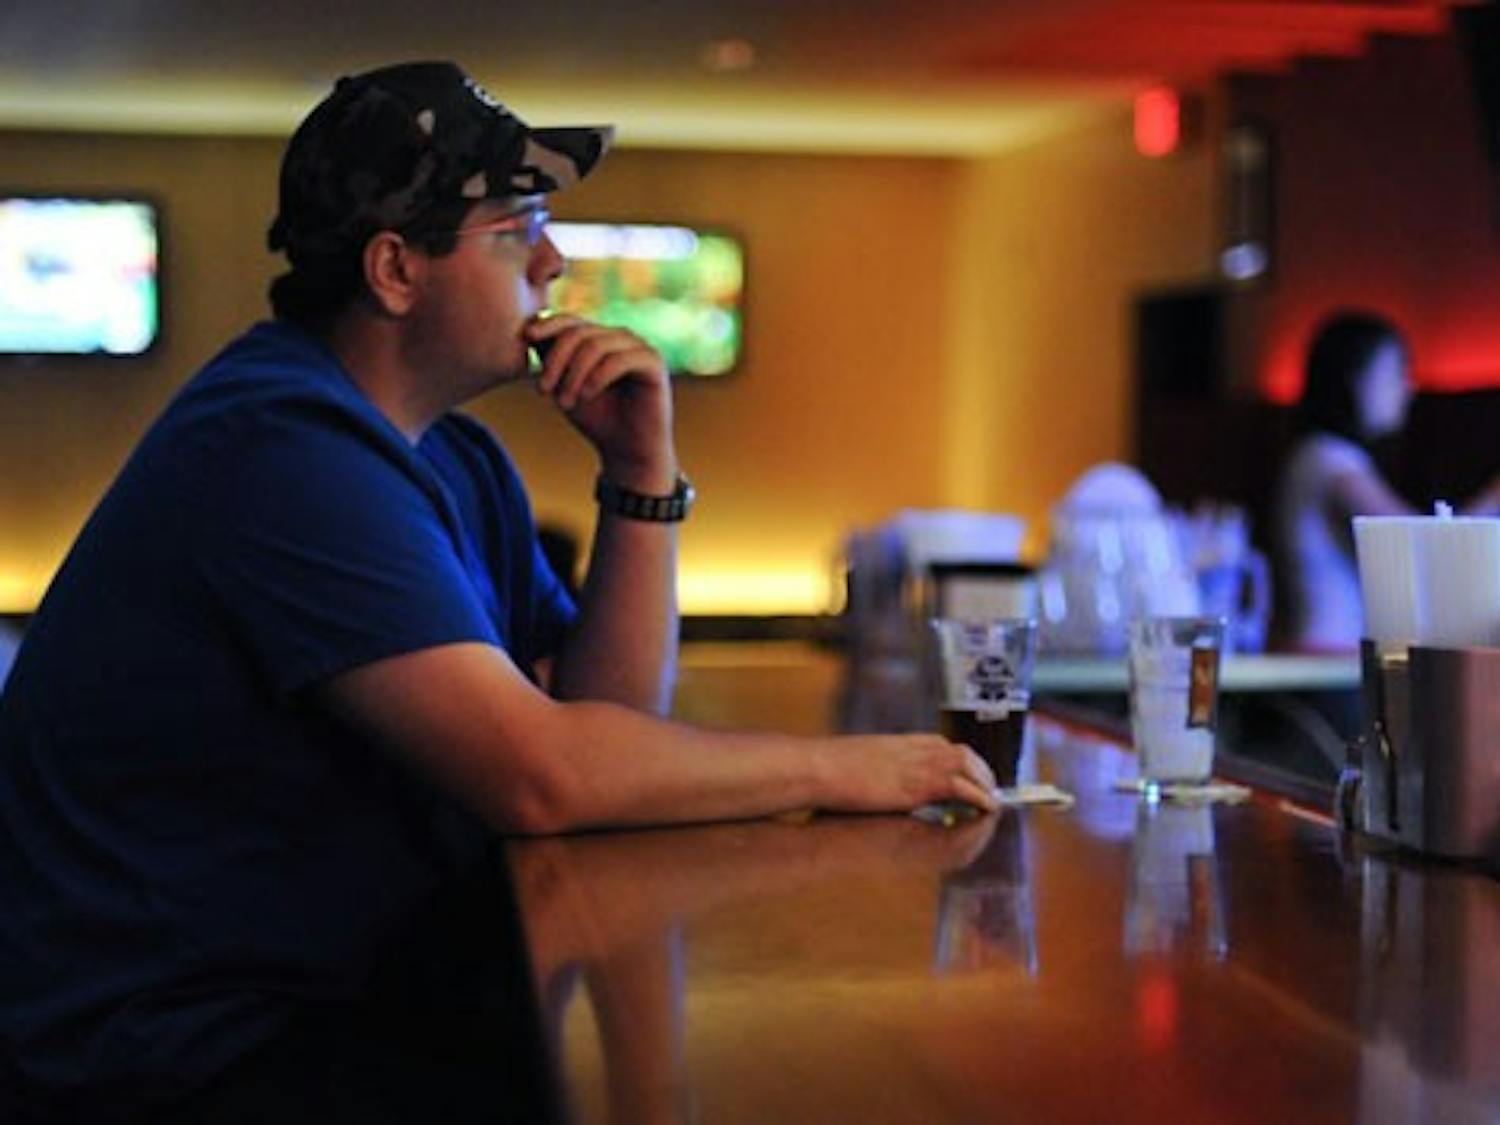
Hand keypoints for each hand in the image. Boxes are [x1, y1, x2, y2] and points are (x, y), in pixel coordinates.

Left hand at [526, 314, 676, 491]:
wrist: (628, 452)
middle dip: (556, 361)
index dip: (548, 324)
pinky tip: (586, 396)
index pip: (570, 320)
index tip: (528, 337)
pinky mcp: (654, 362)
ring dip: (573, 374)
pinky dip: (597, 377)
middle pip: (579, 332)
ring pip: (596, 345)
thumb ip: (551, 359)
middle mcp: (620, 338)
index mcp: (600, 339)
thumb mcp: (565, 386)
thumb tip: (528, 329)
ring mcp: (639, 347)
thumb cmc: (597, 420)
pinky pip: (619, 359)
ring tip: (564, 403)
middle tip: (543, 391)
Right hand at [819, 734, 998, 814]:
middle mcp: (916, 748)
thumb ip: (878, 767)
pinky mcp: (918, 783)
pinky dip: (979, 797)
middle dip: (982, 772)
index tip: (972, 777)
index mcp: (902, 741)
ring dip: (985, 784)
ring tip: (993, 803)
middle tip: (991, 792)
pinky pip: (961, 787)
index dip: (964, 763)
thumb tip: (880, 780)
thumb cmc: (827, 768)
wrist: (817, 768)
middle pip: (964, 753)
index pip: (945, 745)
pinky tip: (987, 809)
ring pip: (969, 767)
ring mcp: (918, 764)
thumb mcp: (859, 762)